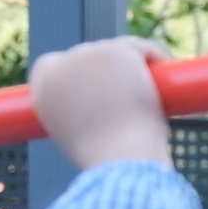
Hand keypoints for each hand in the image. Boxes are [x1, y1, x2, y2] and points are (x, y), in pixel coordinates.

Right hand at [28, 36, 173, 170]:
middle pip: (91, 55)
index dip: (82, 73)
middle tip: (135, 96)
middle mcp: (58, 67)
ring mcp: (86, 56)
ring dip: (135, 66)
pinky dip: (154, 55)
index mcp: (43, 91)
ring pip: (118, 51)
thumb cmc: (110, 159)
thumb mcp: (86, 137)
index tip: (105, 86)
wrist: (119, 158)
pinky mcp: (115, 51)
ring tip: (151, 93)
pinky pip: (139, 48)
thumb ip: (89, 115)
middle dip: (113, 68)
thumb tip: (114, 104)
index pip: (56, 65)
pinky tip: (164, 69)